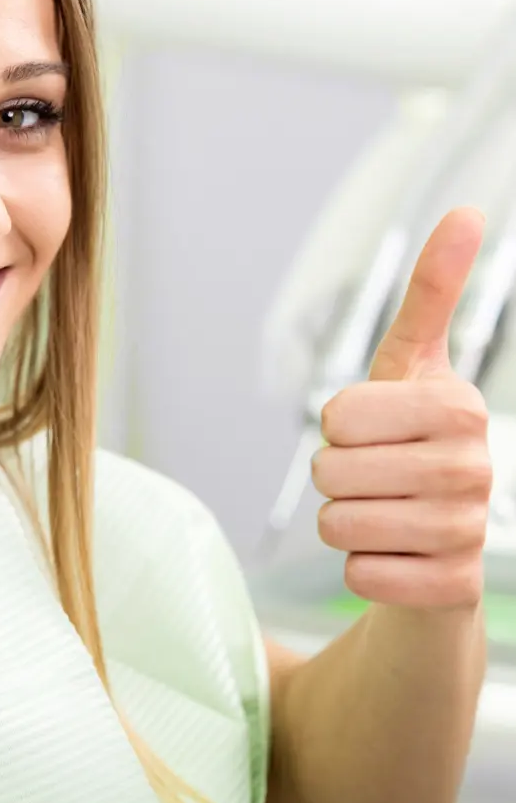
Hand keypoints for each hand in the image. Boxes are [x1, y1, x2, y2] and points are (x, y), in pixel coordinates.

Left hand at [313, 208, 491, 609]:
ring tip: (383, 511)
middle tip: (373, 474)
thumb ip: (432, 293)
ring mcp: (467, 534)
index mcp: (457, 407)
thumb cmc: (411, 437)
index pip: (338, 417)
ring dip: (343, 520)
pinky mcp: (451, 590)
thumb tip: (464, 212)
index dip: (338, 426)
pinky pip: (357, 576)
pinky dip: (360, 567)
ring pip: (337, 527)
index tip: (373, 427)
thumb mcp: (411, 362)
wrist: (441, 534)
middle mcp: (473, 469)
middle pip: (329, 473)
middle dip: (333, 475)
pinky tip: (396, 555)